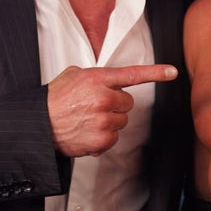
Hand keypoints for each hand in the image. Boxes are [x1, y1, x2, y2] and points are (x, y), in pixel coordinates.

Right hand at [47, 64, 176, 156]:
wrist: (38, 125)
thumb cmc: (54, 100)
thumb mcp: (72, 76)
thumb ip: (94, 76)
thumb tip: (106, 80)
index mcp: (97, 79)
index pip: (132, 74)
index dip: (155, 73)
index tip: (172, 72)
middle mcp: (103, 98)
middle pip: (128, 102)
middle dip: (115, 105)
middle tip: (94, 107)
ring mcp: (104, 119)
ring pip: (122, 121)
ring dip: (109, 122)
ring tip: (87, 120)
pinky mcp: (103, 138)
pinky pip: (114, 137)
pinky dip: (103, 138)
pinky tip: (87, 133)